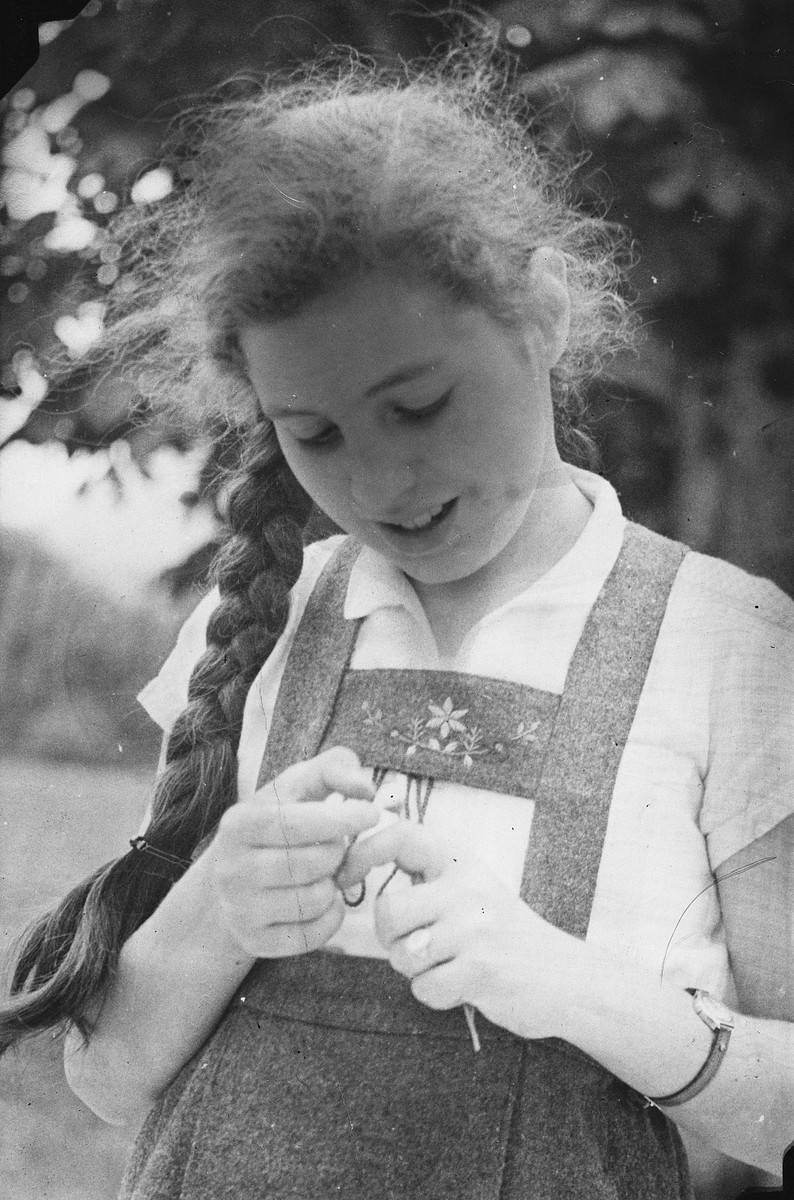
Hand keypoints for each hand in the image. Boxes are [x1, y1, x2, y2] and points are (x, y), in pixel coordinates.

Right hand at [207, 747, 377, 957]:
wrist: (231, 878)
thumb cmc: (276, 824)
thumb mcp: (295, 787)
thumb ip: (333, 768)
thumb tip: (366, 789)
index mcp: (240, 823)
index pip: (296, 823)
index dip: (340, 818)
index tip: (371, 813)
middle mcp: (232, 869)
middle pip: (312, 863)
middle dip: (337, 852)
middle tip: (335, 847)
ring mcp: (239, 910)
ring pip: (315, 900)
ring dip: (334, 885)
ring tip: (322, 872)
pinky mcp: (255, 942)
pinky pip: (313, 936)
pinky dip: (330, 916)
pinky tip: (323, 899)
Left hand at [338, 821, 581, 1040]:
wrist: (567, 978)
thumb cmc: (504, 933)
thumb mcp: (471, 887)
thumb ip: (426, 875)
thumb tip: (357, 853)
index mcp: (462, 861)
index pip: (400, 835)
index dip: (362, 852)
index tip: (345, 877)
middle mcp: (469, 887)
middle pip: (389, 910)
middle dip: (390, 937)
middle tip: (416, 944)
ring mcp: (476, 929)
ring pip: (403, 954)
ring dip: (415, 970)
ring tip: (447, 964)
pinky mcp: (482, 970)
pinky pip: (424, 988)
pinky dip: (435, 995)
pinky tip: (463, 985)